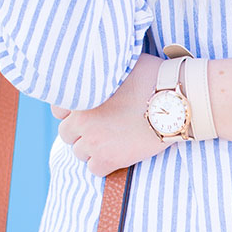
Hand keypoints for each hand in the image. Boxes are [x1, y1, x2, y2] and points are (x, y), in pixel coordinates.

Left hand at [51, 52, 168, 175]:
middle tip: (102, 128)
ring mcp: (94, 141)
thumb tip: (99, 64)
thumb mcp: (123, 63)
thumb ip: (104, 70)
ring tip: (112, 141)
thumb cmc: (154, 77)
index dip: (72, 112)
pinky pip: (94, 169)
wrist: (174, 101)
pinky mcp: (109, 159)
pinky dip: (104, 164)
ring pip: (79, 153)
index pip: (57, 110)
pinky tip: (117, 154)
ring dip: (92, 149)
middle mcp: (81, 119)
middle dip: (81, 132)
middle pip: (66, 134)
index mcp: (82, 95)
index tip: (87, 112)